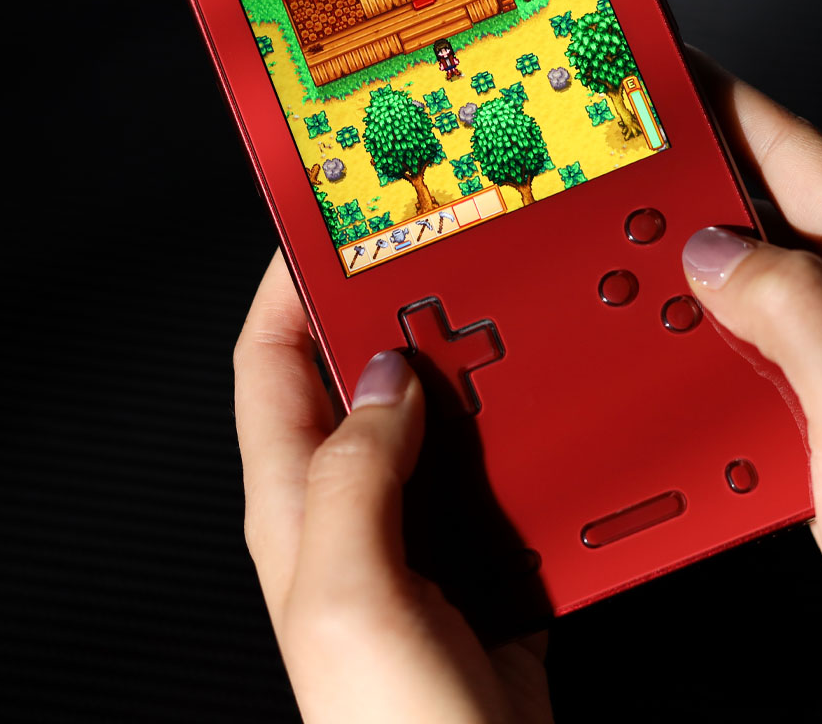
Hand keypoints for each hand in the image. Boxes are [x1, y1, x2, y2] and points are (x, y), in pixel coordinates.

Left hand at [234, 254, 552, 723]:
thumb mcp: (351, 596)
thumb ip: (356, 477)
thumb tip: (382, 379)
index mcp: (295, 513)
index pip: (268, 368)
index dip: (287, 287)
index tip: (329, 225)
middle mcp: (354, 515)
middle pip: (357, 379)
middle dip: (390, 309)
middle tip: (436, 251)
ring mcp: (421, 537)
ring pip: (436, 418)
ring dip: (466, 364)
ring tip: (501, 310)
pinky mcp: (486, 561)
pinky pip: (499, 469)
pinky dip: (523, 429)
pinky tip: (554, 409)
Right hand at [681, 47, 821, 722]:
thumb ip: (793, 310)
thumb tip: (713, 254)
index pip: (799, 153)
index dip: (725, 106)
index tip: (659, 77)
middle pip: (766, 211)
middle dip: (689, 186)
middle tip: (613, 172)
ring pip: (751, 282)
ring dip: (688, 270)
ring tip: (621, 259)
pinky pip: (751, 347)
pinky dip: (702, 340)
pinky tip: (667, 354)